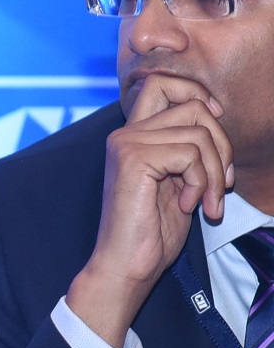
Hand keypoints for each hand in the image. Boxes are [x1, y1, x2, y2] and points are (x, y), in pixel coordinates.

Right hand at [67, 73, 233, 346]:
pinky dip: (200, 183)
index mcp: (133, 135)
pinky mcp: (133, 159)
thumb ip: (188, 146)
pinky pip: (190, 154)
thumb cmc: (152, 231)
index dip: (195, 94)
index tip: (213, 127)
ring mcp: (126, 144)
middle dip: (222, 146)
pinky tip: (187, 206)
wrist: (128, 264)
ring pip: (198, 133)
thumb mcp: (179, 179)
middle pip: (193, 107)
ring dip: (215, 172)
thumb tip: (215, 114)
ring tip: (207, 202)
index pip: (161, 83)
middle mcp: (125, 133)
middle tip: (220, 185)